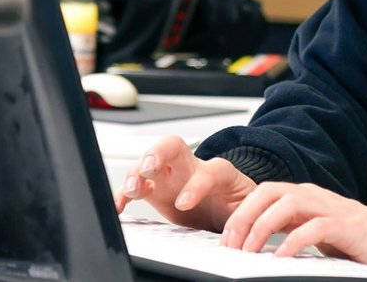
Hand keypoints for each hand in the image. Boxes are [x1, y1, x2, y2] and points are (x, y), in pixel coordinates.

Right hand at [114, 135, 256, 231]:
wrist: (227, 206)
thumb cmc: (237, 202)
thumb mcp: (248, 205)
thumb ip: (247, 208)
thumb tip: (248, 220)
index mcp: (218, 172)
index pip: (207, 170)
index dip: (195, 185)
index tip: (185, 203)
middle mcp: (190, 168)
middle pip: (172, 147)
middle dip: (157, 154)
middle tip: (148, 170)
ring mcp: (170, 176)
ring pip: (148, 163)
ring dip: (136, 173)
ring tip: (131, 189)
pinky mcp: (156, 191)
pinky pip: (137, 186)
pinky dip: (124, 194)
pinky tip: (119, 205)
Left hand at [221, 181, 366, 277]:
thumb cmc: (359, 240)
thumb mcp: (317, 234)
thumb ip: (291, 230)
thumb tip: (256, 244)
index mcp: (306, 198)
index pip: (264, 194)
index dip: (240, 213)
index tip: (225, 239)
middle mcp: (316, 197)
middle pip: (269, 192)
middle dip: (244, 216)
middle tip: (229, 243)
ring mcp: (332, 208)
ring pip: (288, 203)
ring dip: (263, 225)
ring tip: (249, 250)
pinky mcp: (348, 226)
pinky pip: (316, 227)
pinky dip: (295, 240)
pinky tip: (282, 256)